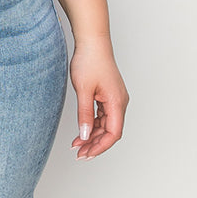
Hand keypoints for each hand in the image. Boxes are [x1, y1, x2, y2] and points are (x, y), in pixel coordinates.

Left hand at [69, 37, 128, 158]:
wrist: (92, 42)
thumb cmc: (90, 61)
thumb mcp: (84, 91)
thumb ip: (84, 115)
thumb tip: (84, 135)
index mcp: (117, 102)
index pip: (113, 133)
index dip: (100, 147)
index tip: (87, 154)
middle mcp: (119, 102)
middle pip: (110, 132)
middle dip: (95, 144)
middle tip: (79, 154)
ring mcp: (114, 99)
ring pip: (105, 125)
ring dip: (92, 136)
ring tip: (77, 145)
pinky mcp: (108, 96)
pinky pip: (102, 117)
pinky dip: (92, 125)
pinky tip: (81, 132)